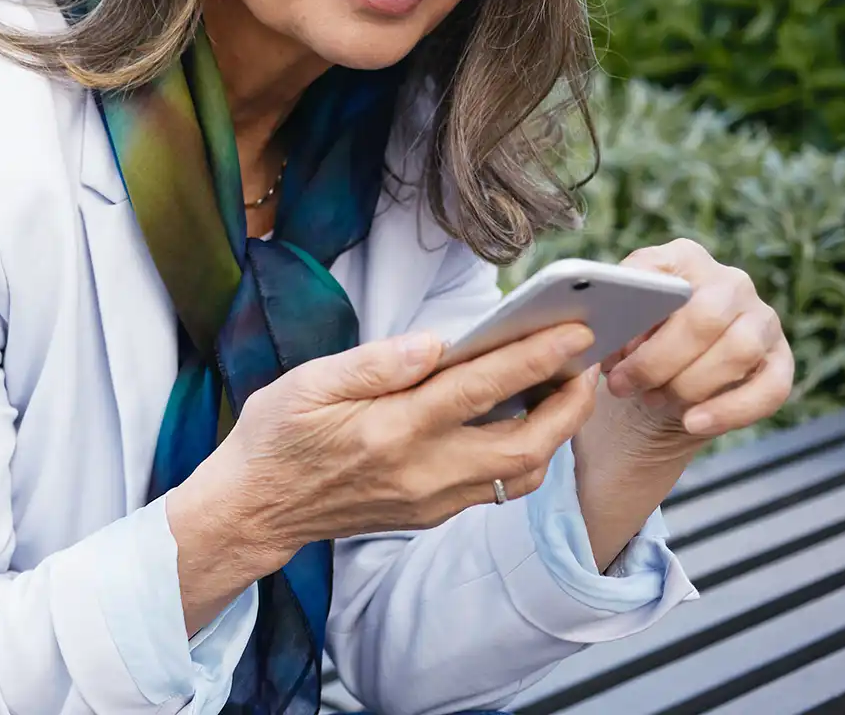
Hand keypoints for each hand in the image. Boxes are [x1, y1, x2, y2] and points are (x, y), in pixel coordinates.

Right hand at [165, 321, 598, 630]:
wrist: (256, 507)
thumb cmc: (277, 435)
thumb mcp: (308, 383)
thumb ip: (375, 363)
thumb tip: (435, 342)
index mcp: (391, 430)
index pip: (481, 389)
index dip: (534, 357)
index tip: (574, 330)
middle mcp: (422, 472)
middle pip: (526, 443)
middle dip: (570, 402)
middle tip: (588, 361)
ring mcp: (432, 501)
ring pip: (521, 472)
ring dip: (556, 431)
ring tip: (565, 387)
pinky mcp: (432, 515)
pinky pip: (497, 487)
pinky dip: (524, 453)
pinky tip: (522, 420)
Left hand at [605, 238, 794, 447]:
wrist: (662, 383)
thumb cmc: (635, 344)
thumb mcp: (616, 327)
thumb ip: (611, 320)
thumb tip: (603, 336)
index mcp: (683, 259)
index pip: (659, 273)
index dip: (632, 316)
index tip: (608, 349)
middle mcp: (730, 282)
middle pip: (705, 317)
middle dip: (658, 360)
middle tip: (623, 386)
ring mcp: (762, 320)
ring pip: (739, 350)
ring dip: (689, 384)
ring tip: (653, 400)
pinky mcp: (781, 361)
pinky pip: (770, 389)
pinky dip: (728, 411)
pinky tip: (693, 423)